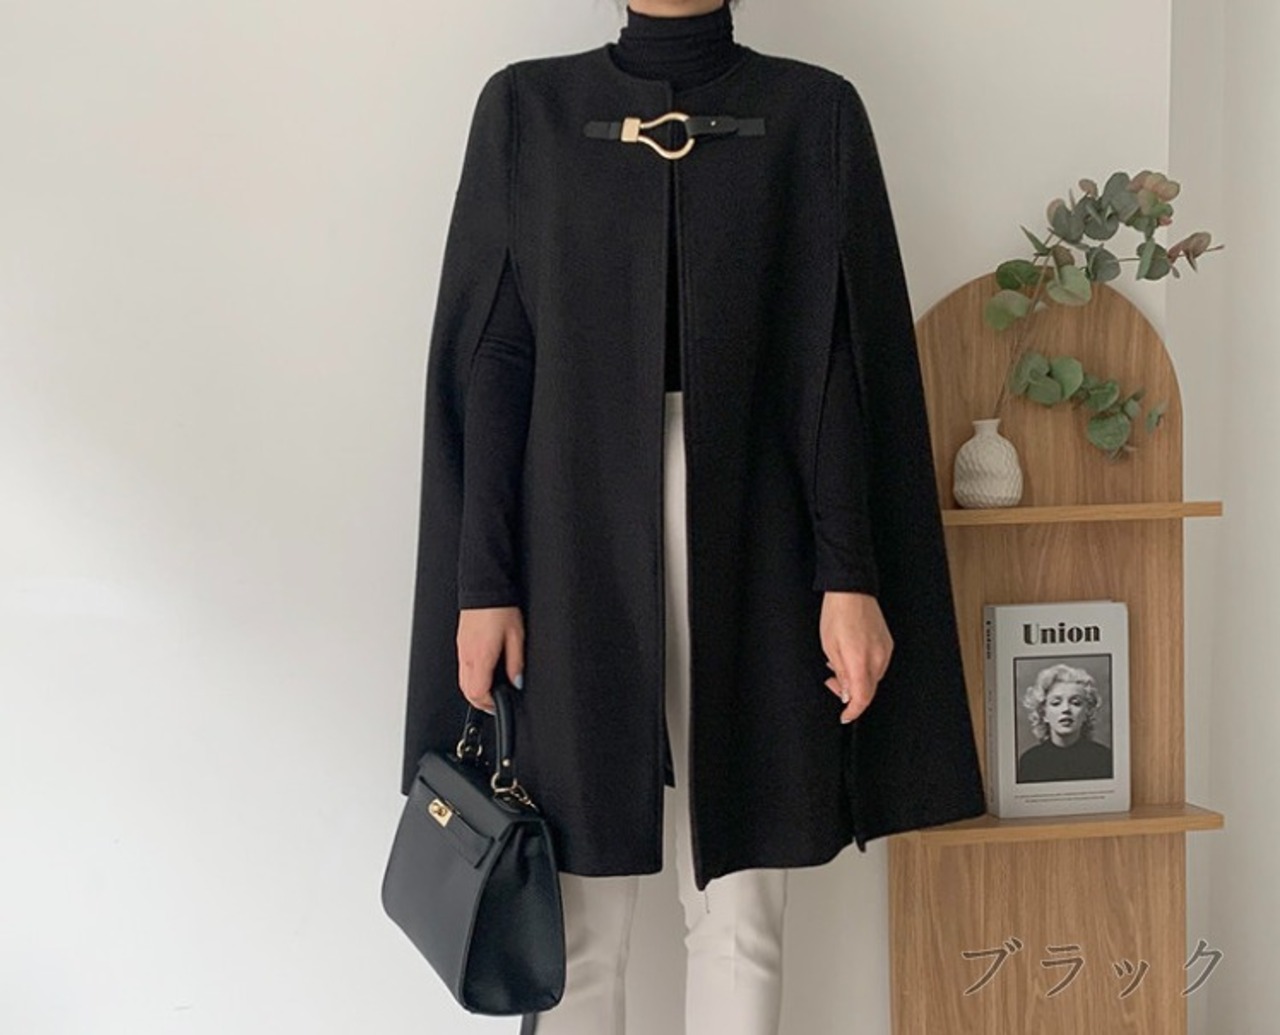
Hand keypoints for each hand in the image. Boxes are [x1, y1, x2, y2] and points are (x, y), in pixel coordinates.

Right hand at [456, 605, 524, 713]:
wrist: (485, 587)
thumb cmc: (500, 608)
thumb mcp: (517, 636)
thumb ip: (516, 663)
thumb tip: (517, 682)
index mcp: (481, 657)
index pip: (478, 693)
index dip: (489, 705)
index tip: (499, 706)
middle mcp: (468, 655)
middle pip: (467, 691)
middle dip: (481, 701)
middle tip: (496, 702)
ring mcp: (462, 649)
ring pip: (462, 681)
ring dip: (475, 689)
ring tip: (491, 689)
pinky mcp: (461, 642)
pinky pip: (462, 667)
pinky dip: (471, 675)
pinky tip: (484, 670)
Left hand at [819, 591, 892, 723]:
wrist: (852, 589)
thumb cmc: (837, 614)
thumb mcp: (829, 647)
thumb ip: (841, 674)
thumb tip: (847, 693)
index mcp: (861, 661)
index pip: (862, 698)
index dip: (853, 711)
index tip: (845, 716)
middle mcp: (877, 658)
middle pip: (868, 689)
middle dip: (850, 693)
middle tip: (832, 683)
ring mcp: (885, 650)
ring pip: (873, 678)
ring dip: (856, 679)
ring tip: (837, 665)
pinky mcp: (887, 643)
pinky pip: (877, 664)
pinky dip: (863, 667)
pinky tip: (851, 657)